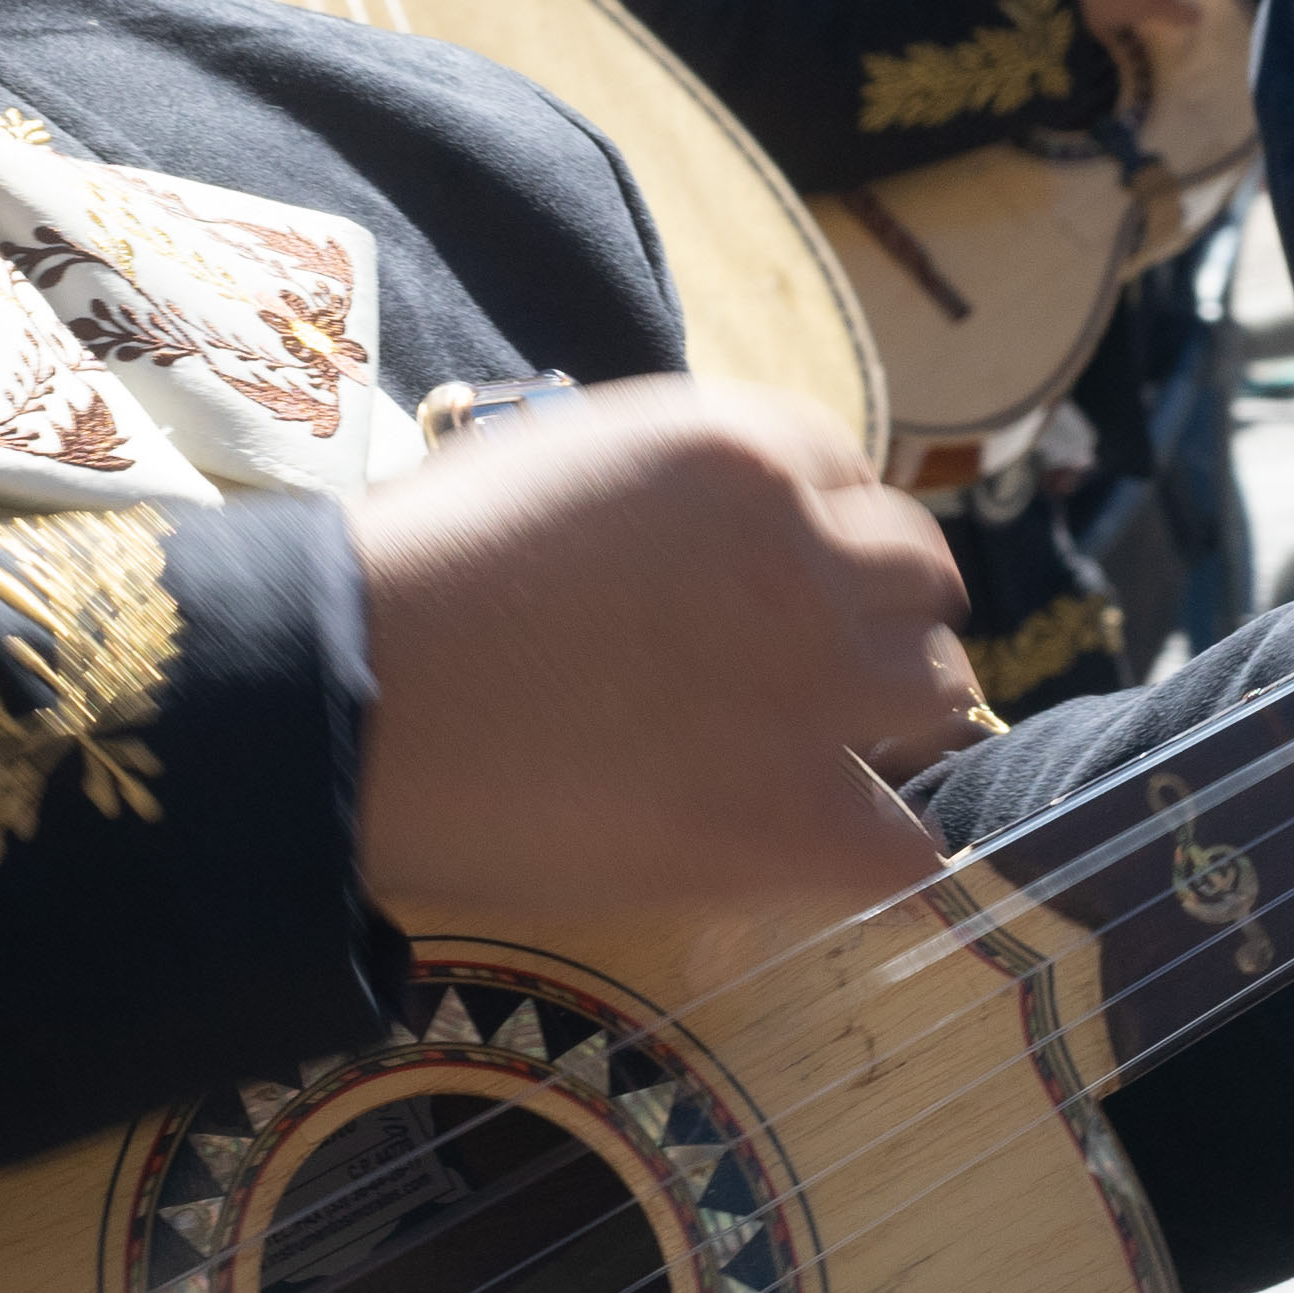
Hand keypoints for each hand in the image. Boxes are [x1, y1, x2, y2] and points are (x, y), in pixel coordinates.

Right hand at [354, 376, 973, 931]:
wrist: (351, 698)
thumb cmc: (419, 581)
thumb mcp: (564, 465)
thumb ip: (676, 494)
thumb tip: (714, 548)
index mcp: (747, 448)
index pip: (848, 480)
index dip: (809, 541)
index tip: (762, 588)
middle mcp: (808, 553)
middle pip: (918, 579)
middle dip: (870, 619)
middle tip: (798, 672)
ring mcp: (815, 687)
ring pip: (943, 692)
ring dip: (887, 720)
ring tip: (809, 755)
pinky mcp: (798, 813)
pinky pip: (912, 837)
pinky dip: (874, 844)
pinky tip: (809, 843)